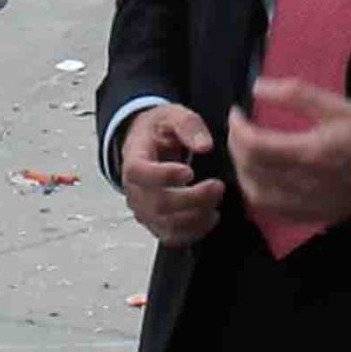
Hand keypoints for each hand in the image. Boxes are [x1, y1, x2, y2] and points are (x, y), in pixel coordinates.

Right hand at [121, 104, 225, 247]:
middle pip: (158, 203)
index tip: (189, 172)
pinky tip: (210, 217)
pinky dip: (194, 231)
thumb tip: (204, 145)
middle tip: (217, 187)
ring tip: (216, 202)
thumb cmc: (158, 132)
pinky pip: (172, 237)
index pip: (139, 173)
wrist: (147, 146)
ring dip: (196, 218)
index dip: (163, 176)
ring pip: (166, 224)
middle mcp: (134, 190)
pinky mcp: (155, 223)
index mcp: (133, 159)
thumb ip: (188, 125)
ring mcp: (143, 210)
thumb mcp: (171, 115)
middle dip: (192, 199)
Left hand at [228, 79, 350, 227]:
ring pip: (258, 195)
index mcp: (311, 153)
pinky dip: (259, 193)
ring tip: (246, 152)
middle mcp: (306, 184)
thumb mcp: (338, 105)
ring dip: (244, 172)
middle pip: (252, 169)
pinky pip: (274, 211)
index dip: (237, 128)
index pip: (256, 145)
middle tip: (239, 128)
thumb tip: (257, 88)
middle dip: (236, 146)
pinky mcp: (315, 216)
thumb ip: (296, 95)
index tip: (236, 113)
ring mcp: (310, 205)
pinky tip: (261, 177)